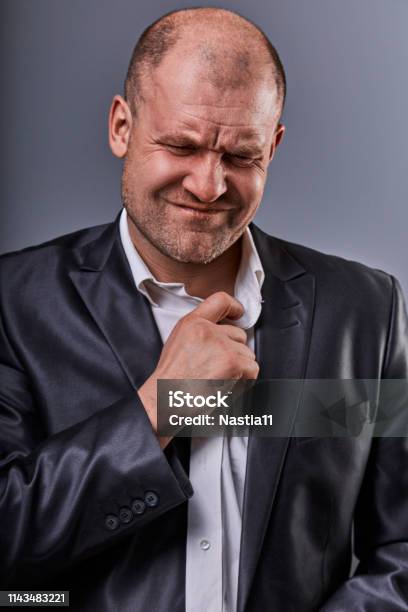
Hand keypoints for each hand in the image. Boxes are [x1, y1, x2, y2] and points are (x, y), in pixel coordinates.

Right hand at [137, 291, 258, 446]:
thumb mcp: (178, 342)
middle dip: (234, 351)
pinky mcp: (232, 362)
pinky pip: (252, 369)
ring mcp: (222, 345)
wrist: (166, 400)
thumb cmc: (170, 379)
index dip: (234, 307)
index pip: (220, 300)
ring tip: (218, 378)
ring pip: (247, 354)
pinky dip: (244, 380)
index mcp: (192, 322)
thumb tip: (222, 332)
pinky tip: (226, 384)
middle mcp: (208, 330)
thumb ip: (200, 331)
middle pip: (239, 334)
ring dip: (239, 368)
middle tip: (216, 367)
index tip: (239, 313)